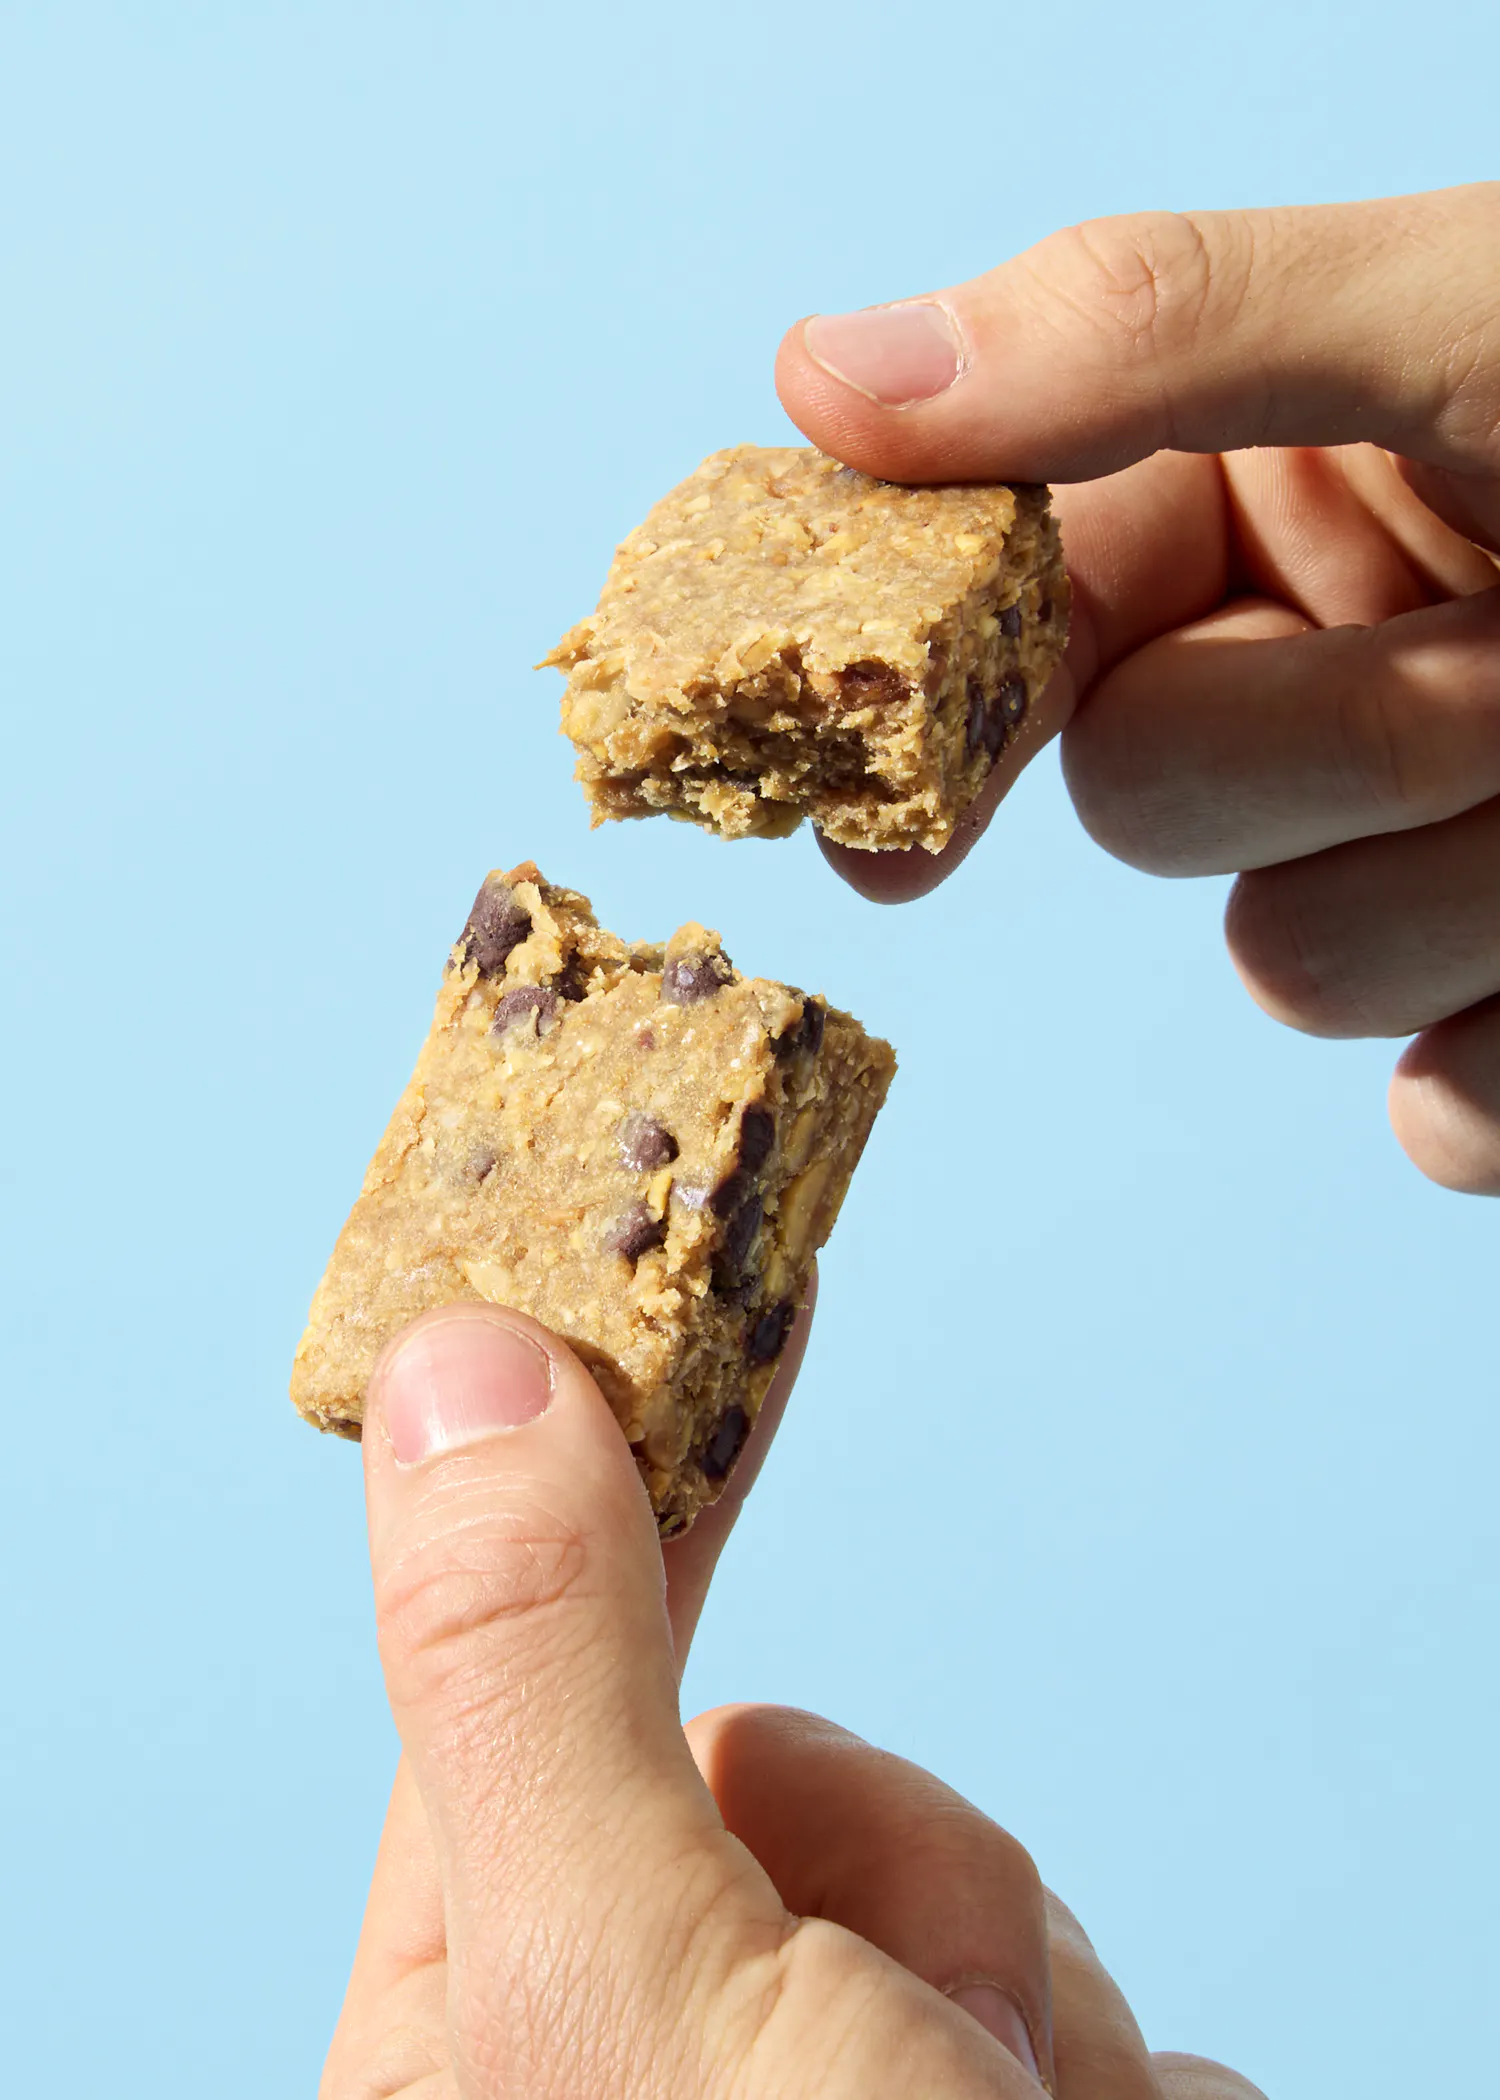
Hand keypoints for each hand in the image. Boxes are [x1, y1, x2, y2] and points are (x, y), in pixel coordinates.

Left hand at [319, 1303, 1260, 2098]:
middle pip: (803, 1781)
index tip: (730, 1292)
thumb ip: (538, 1675)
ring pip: (968, 1891)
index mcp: (480, 2032)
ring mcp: (840, 2094)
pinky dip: (1121, 2082)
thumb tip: (456, 1364)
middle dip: (908, 1882)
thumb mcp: (628, 1977)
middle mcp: (647, 2068)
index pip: (544, 1664)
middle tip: (925, 2049)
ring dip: (1027, 1994)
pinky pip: (1096, 2012)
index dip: (637, 1481)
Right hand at [774, 183, 1499, 1194]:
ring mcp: (1420, 864)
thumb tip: (822, 377)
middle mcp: (1329, 674)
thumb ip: (1155, 331)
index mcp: (1278, 495)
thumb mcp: (1483, 319)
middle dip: (1336, 746)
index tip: (885, 825)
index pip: (1021, 606)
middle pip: (1147, 803)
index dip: (941, 707)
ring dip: (1473, 880)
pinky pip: (1443, 1109)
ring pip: (1291, 965)